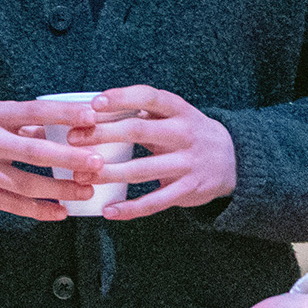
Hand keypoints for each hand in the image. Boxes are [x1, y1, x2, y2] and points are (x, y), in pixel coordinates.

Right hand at [0, 99, 104, 221]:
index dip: (63, 114)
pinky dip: (38, 211)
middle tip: (97, 163)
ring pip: (26, 184)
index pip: (33, 112)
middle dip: (68, 159)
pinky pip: (12, 205)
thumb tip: (57, 128)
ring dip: (60, 190)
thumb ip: (20, 124)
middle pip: (33, 152)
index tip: (92, 115)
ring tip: (87, 192)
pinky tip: (59, 212)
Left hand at [78, 85, 237, 220]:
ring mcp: (188, 163)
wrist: (233, 159)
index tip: (94, 103)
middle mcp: (185, 134)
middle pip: (138, 131)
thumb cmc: (188, 133)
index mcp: (179, 110)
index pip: (148, 97)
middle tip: (74, 140)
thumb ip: (141, 113)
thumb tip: (91, 113)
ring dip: (108, 173)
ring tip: (81, 177)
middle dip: (102, 135)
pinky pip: (155, 201)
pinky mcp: (188, 189)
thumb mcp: (174, 115)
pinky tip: (108, 211)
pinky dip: (130, 208)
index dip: (121, 98)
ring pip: (141, 169)